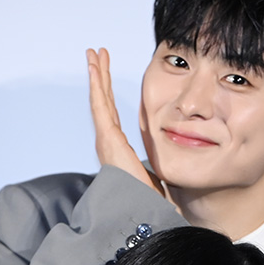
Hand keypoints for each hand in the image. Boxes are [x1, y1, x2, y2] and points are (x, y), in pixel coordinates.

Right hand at [86, 47, 163, 192]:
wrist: (143, 211)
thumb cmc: (148, 201)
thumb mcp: (155, 175)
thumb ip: (156, 166)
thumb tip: (170, 166)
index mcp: (118, 148)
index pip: (111, 113)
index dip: (107, 92)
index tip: (105, 73)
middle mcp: (109, 141)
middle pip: (103, 101)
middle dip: (100, 76)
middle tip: (96, 53)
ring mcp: (106, 140)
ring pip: (100, 100)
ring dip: (97, 75)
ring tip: (93, 53)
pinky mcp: (109, 139)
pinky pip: (101, 107)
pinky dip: (97, 86)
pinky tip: (95, 68)